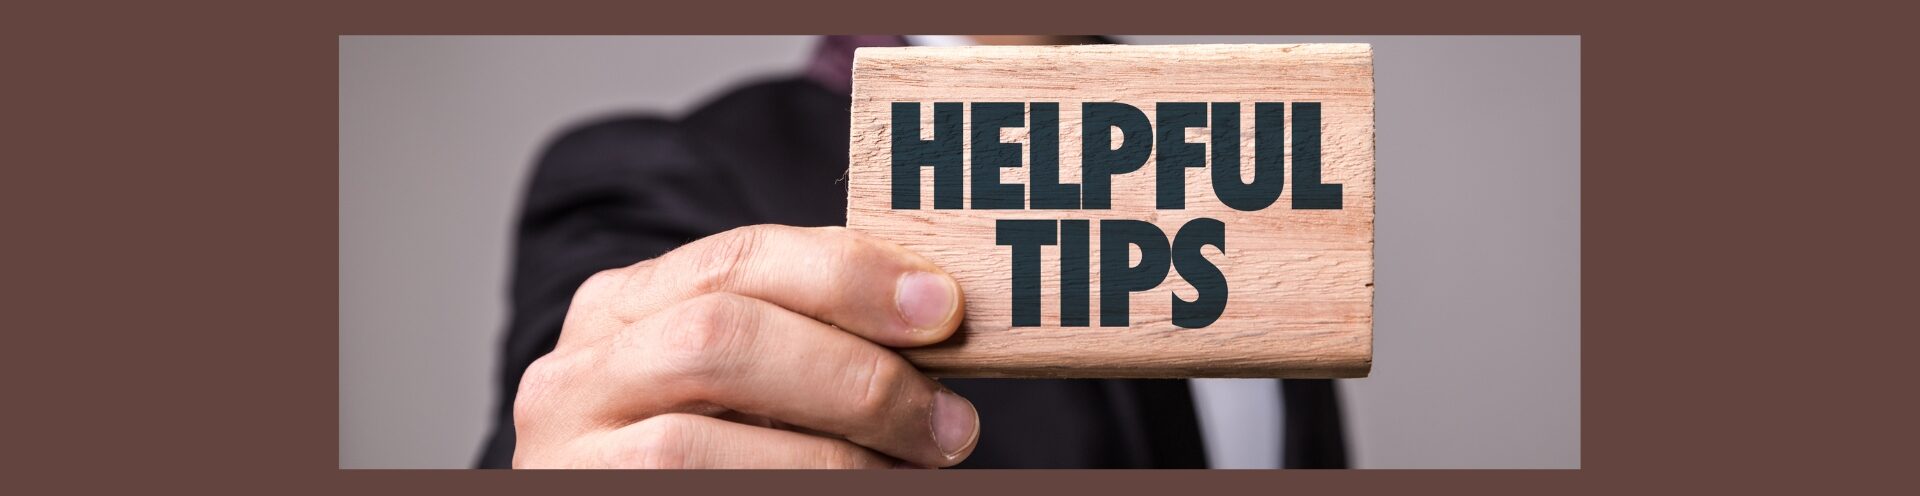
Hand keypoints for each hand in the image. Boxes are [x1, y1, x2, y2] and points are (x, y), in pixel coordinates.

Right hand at [511, 225, 976, 467]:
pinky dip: (798, 495)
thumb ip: (806, 332)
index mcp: (619, 308)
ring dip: (829, 459)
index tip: (944, 309)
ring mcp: (571, 460)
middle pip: (718, 340)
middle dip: (851, 376)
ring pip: (692, 446)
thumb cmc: (712, 445)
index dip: (848, 278)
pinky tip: (857, 493)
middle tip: (948, 422)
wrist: (636, 493)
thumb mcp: (741, 374)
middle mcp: (575, 376)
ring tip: (908, 471)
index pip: (737, 259)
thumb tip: (936, 315)